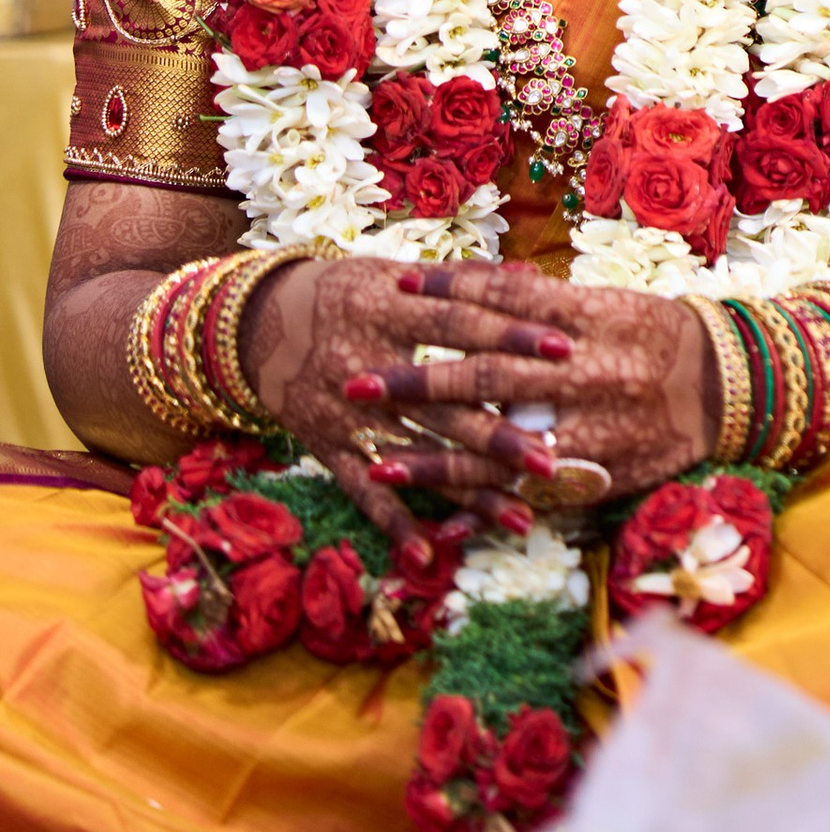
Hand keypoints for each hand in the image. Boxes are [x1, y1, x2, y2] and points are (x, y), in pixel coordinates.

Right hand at [241, 255, 564, 550]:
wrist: (263, 327)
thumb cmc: (349, 294)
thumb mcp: (398, 276)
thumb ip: (462, 282)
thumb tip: (529, 276)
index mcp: (392, 315)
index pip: (462, 326)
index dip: (512, 337)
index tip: (564, 350)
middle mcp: (372, 371)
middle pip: (446, 407)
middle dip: (501, 436)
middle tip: (552, 459)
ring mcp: (351, 418)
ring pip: (420, 460)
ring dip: (469, 492)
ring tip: (522, 519)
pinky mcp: (332, 451)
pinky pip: (366, 495)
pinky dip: (395, 524)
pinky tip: (430, 554)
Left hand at [368, 263, 719, 513]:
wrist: (724, 384)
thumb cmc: (657, 334)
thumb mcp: (608, 302)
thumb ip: (549, 300)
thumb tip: (491, 283)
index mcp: (584, 317)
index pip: (504, 300)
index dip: (448, 293)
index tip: (397, 286)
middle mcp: (581, 370)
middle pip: (485, 374)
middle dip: (417, 380)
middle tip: (356, 379)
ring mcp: (586, 424)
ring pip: (498, 443)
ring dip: (434, 454)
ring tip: (376, 458)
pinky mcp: (595, 471)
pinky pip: (531, 493)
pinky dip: (484, 505)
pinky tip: (440, 519)